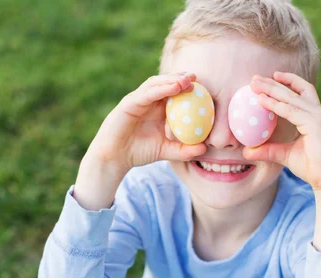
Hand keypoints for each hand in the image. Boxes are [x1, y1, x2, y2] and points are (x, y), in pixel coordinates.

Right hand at [86, 72, 206, 172]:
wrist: (116, 158)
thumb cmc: (140, 152)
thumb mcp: (167, 151)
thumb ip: (185, 150)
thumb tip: (205, 148)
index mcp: (158, 108)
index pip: (174, 92)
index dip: (188, 87)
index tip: (205, 87)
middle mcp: (149, 101)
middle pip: (166, 83)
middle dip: (181, 78)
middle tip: (196, 77)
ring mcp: (139, 100)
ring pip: (156, 84)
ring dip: (172, 79)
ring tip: (187, 79)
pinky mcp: (129, 103)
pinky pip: (147, 93)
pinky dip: (161, 88)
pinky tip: (174, 87)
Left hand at [245, 72, 320, 190]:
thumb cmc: (312, 168)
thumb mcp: (285, 155)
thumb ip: (268, 149)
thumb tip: (246, 151)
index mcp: (318, 116)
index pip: (302, 93)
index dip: (287, 83)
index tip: (270, 77)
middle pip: (295, 90)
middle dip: (274, 82)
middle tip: (255, 78)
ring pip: (292, 98)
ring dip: (271, 89)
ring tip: (254, 84)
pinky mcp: (317, 123)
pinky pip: (291, 111)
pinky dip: (275, 105)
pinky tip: (261, 100)